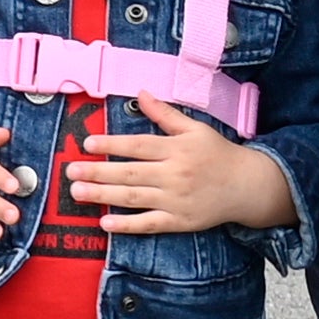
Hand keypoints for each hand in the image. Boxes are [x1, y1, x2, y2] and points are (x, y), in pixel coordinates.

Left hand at [71, 99, 296, 234]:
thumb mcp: (194, 129)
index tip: (87, 144)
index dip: (111, 144)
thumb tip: (141, 92)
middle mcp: (175, 175)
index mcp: (177, 149)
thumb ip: (164, 113)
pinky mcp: (180, 222)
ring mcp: (177, 200)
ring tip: (77, 192)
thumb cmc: (218, 154)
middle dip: (98, 172)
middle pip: (131, 173)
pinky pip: (150, 224)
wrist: (248, 187)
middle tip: (70, 171)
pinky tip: (105, 223)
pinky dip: (127, 225)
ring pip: (135, 198)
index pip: (138, 146)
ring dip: (104, 196)